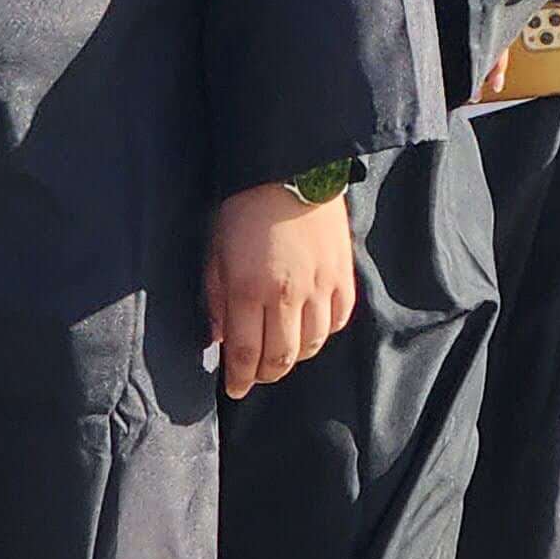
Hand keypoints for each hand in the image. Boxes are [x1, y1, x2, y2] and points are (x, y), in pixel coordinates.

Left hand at [206, 182, 356, 398]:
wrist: (292, 170)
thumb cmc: (245, 207)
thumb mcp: (217, 251)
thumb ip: (217, 297)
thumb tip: (219, 337)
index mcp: (249, 289)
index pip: (245, 353)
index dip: (240, 379)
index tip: (234, 389)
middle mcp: (287, 294)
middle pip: (281, 357)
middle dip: (266, 373)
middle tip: (256, 374)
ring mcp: (320, 286)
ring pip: (312, 344)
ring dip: (295, 357)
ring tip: (282, 353)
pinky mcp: (342, 275)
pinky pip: (338, 320)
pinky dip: (324, 332)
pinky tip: (310, 328)